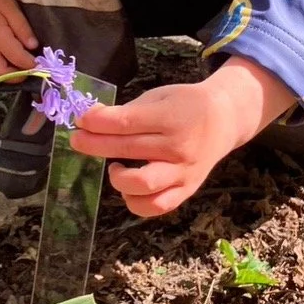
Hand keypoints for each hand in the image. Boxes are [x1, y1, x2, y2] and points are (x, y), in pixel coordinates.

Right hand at [0, 0, 37, 82]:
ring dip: (4, 76)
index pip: (16, 57)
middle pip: (0, 74)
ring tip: (16, 67)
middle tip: (28, 69)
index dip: (30, 64)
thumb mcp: (11, 7)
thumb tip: (34, 46)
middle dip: (17, 76)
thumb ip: (22, 28)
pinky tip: (2, 64)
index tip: (40, 64)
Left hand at [69, 60, 297, 217]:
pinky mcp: (186, 190)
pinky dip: (135, 202)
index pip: (125, 123)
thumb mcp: (159, 97)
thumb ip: (127, 111)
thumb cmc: (185, 106)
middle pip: (127, 150)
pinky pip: (156, 206)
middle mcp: (178, 146)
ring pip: (142, 185)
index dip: (96, 122)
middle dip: (94, 144)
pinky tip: (128, 188)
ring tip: (114, 166)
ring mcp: (183, 172)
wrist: (225, 120)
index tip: (80, 120)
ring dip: (117, 178)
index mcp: (171, 117)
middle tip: (78, 139)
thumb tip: (90, 122)